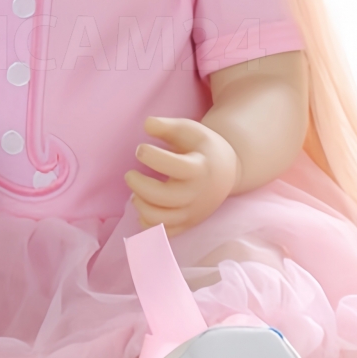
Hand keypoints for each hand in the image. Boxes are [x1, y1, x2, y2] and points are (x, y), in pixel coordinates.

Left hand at [124, 116, 238, 235]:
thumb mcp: (189, 130)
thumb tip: (147, 125)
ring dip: (141, 205)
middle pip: (163, 197)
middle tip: (129, 174)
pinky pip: (163, 233)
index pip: (173, 166)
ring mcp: (192, 212)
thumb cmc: (202, 147)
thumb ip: (167, 126)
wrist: (226, 172)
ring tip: (136, 193)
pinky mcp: (187, 224)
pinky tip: (144, 205)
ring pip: (160, 219)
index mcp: (199, 168)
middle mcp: (197, 194)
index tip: (141, 149)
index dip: (151, 156)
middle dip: (139, 185)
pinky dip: (147, 222)